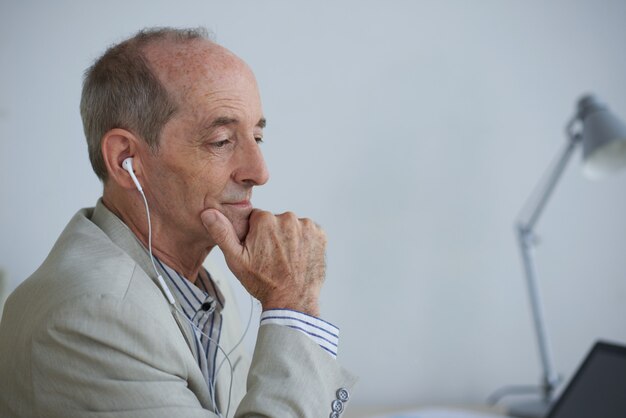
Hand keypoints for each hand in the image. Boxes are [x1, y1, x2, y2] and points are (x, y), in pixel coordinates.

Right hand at [201, 209, 325, 316]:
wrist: (292, 300)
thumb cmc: (263, 283)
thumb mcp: (236, 260)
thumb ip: (222, 233)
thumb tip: (208, 213)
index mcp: (264, 220)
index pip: (257, 219)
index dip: (256, 235)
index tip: (259, 251)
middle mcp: (287, 218)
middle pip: (275, 221)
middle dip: (273, 235)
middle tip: (272, 258)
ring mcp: (306, 226)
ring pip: (292, 227)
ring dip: (289, 238)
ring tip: (286, 260)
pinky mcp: (319, 234)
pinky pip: (308, 232)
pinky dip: (304, 242)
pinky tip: (298, 257)